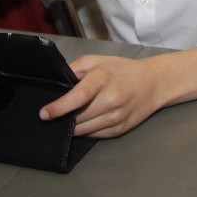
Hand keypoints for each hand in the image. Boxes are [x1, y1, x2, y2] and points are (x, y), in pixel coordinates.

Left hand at [40, 54, 164, 137]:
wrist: (153, 84)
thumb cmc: (121, 70)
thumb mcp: (96, 61)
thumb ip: (75, 69)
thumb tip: (56, 84)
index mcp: (103, 78)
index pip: (79, 97)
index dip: (59, 107)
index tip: (44, 114)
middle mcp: (111, 100)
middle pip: (78, 118)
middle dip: (63, 119)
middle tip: (53, 116)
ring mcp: (117, 117)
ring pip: (84, 130)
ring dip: (72, 127)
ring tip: (67, 119)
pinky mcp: (119, 130)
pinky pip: (94, 136)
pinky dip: (85, 131)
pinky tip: (84, 122)